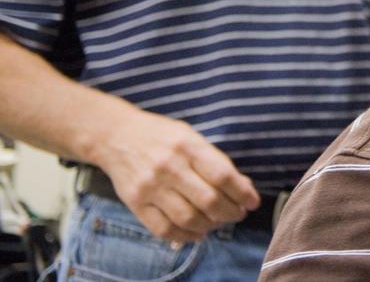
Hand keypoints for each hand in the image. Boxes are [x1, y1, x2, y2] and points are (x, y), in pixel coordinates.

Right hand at [93, 107, 259, 241]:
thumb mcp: (191, 137)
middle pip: (208, 200)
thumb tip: (243, 187)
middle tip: (238, 214)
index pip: (222, 175)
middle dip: (230, 212)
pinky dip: (185, 235)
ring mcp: (150, 187)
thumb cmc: (161, 136)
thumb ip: (215, 161)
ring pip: (188, 218)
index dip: (242, 192)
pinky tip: (197, 232)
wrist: (115, 136)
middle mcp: (169, 167)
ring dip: (210, 225)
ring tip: (218, 222)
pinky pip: (163, 229)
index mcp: (188, 146)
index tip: (253, 202)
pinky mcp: (135, 203)